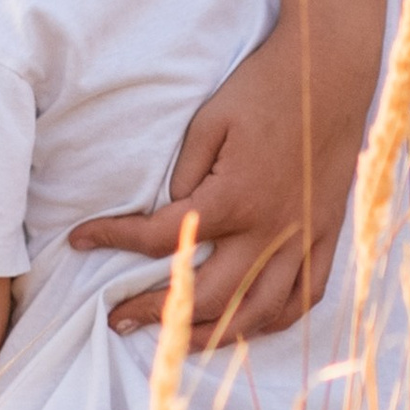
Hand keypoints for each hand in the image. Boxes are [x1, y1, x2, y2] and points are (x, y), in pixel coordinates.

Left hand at [68, 11, 372, 344]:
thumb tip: (170, 211)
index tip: (80, 239)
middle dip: (156, 311)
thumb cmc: (264, 88)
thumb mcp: (210, 120)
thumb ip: (185, 173)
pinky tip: (250, 322)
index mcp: (234, 198)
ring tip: (179, 338)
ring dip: (214, 333)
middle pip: (209, 296)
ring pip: (259, 312)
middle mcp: (270, 229)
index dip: (114, 239)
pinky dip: (276, 317)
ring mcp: (303, 236)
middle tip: (119, 318)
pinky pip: (306, 294)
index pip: (161, 237)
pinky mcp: (327, 232)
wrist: (329, 70)